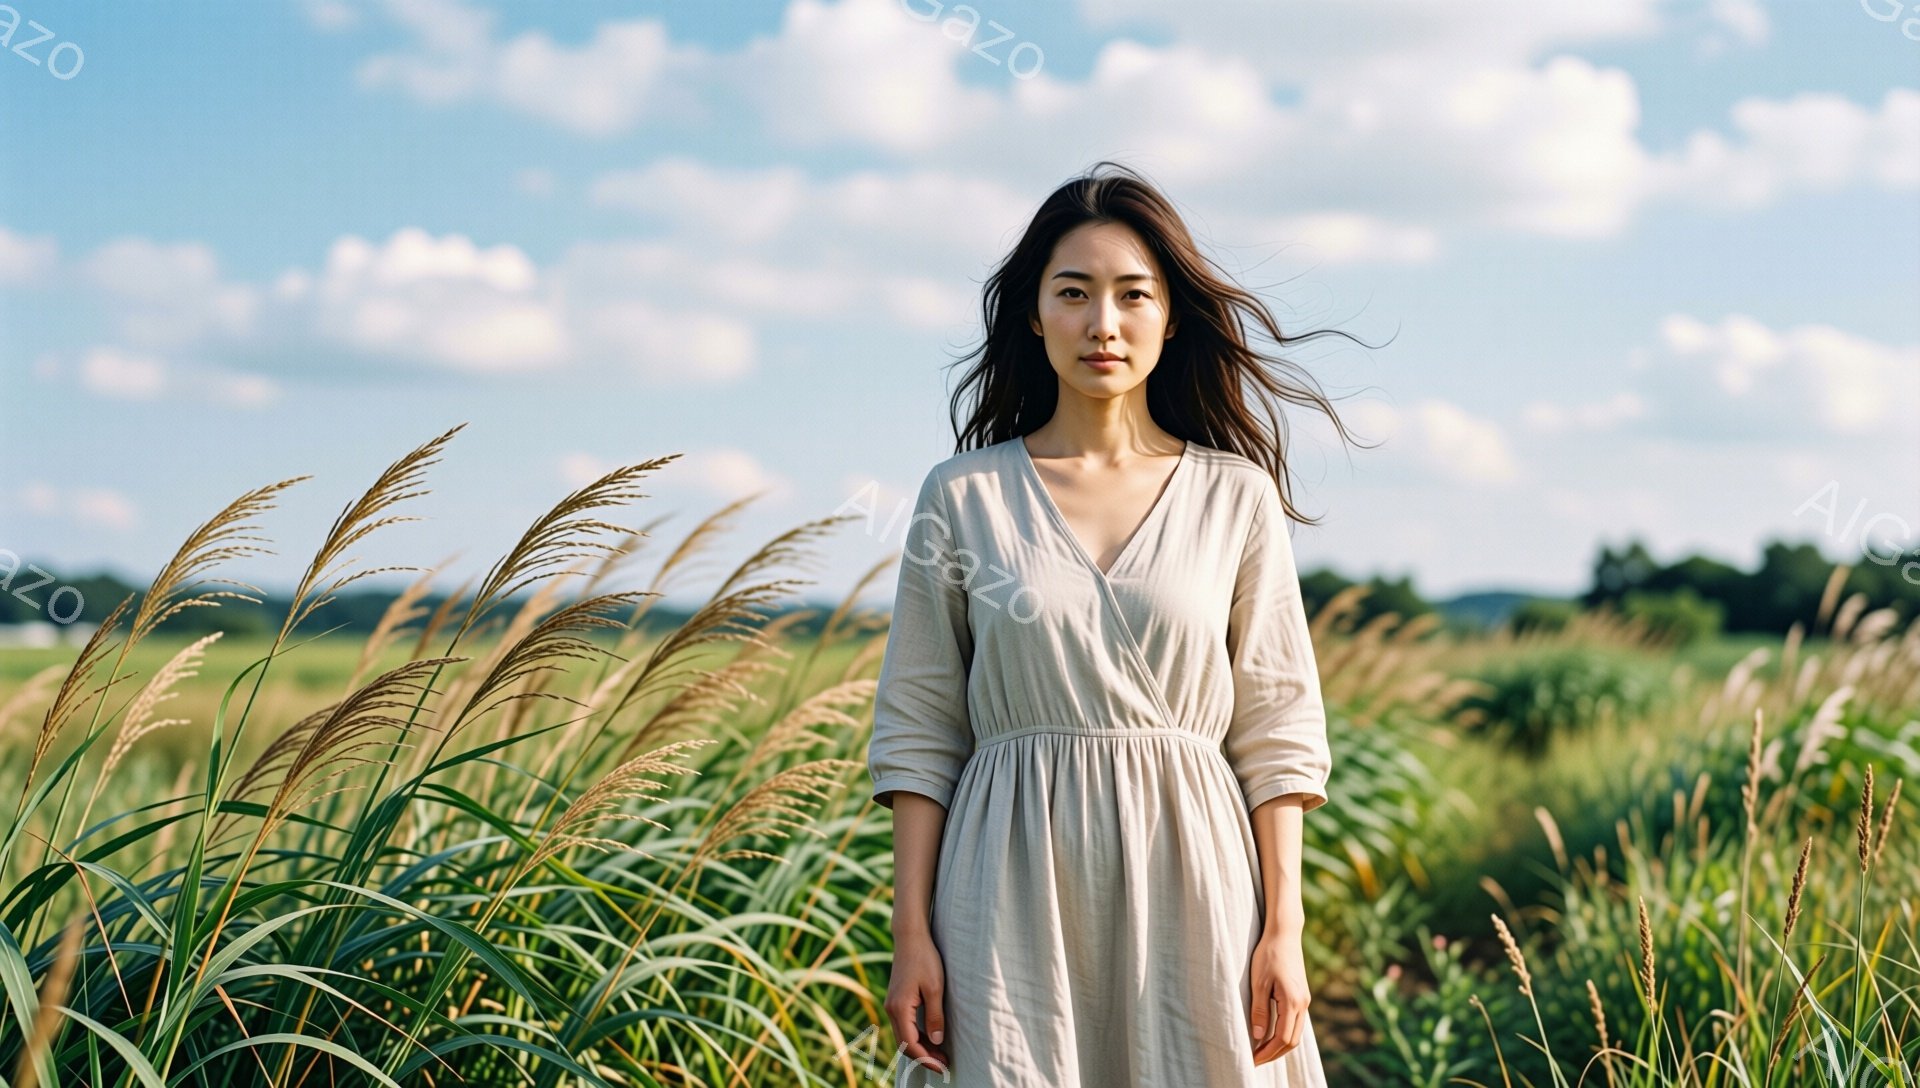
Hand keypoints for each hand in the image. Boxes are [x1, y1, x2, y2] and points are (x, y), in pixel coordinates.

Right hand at [885, 929, 950, 1076]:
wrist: (910, 937)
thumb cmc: (925, 959)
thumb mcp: (935, 988)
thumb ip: (935, 1016)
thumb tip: (937, 1041)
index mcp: (899, 1008)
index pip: (910, 1044)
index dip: (926, 1059)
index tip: (943, 1066)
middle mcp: (891, 1009)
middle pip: (905, 1044)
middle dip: (924, 1057)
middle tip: (945, 1064)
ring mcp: (892, 1005)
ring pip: (904, 1036)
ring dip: (921, 1047)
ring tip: (941, 1054)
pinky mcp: (896, 1001)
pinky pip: (904, 1026)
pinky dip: (917, 1036)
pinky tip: (932, 1038)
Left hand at [1248, 926, 1310, 1064]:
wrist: (1284, 934)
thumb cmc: (1269, 955)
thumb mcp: (1259, 982)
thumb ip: (1260, 1011)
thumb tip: (1258, 1037)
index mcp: (1292, 1002)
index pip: (1282, 1039)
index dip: (1267, 1053)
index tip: (1252, 1060)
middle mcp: (1303, 1004)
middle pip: (1292, 1041)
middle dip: (1274, 1054)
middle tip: (1255, 1060)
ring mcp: (1304, 1000)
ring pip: (1296, 1033)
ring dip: (1280, 1046)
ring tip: (1261, 1051)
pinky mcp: (1301, 996)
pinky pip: (1296, 1023)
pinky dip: (1285, 1034)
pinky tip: (1271, 1035)